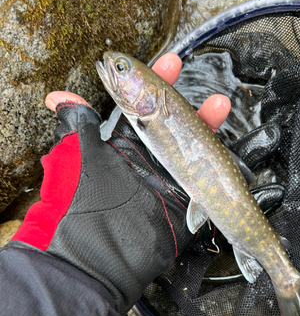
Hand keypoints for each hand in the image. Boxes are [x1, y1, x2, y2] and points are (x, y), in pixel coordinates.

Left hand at [12, 53, 230, 314]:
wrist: (102, 253)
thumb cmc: (86, 201)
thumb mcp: (77, 156)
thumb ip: (76, 126)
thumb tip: (58, 97)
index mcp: (124, 145)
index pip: (144, 106)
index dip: (158, 83)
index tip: (171, 62)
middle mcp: (148, 160)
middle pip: (177, 127)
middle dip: (194, 107)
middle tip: (212, 94)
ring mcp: (169, 182)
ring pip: (194, 151)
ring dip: (210, 130)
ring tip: (222, 107)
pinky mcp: (185, 203)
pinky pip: (205, 184)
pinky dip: (218, 170)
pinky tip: (225, 155)